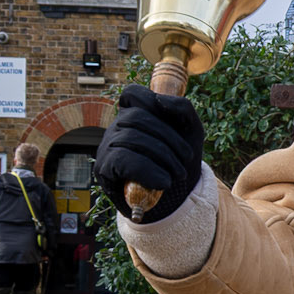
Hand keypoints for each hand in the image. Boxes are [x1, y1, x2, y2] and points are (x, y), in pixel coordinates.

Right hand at [95, 84, 204, 222]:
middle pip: (138, 117)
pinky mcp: (104, 168)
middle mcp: (117, 127)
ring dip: (163, 157)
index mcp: (135, 114)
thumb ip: (182, 108)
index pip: (132, 94)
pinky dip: (148, 171)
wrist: (171, 200)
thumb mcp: (190, 131)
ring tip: (178, 175)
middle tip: (187, 159)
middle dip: (169, 138)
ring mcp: (107, 146)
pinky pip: (123, 160)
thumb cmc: (178, 160)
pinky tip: (163, 182)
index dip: (150, 99)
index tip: (172, 118)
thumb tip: (161, 100)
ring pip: (131, 137)